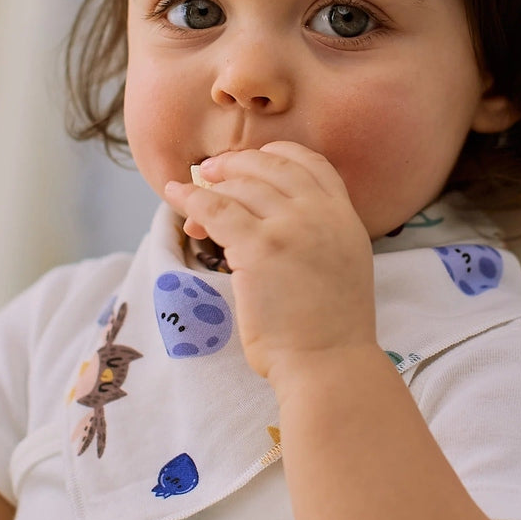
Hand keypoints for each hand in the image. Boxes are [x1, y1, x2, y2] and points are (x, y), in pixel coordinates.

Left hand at [164, 142, 376, 382]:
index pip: (312, 163)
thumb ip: (321, 231)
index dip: (277, 155)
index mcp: (345, 216)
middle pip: (271, 167)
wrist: (330, 365)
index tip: (255, 160)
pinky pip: (215, 210)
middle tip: (211, 170)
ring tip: (190, 196)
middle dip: (236, 163)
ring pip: (240, 187)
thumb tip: (274, 215)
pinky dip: (190, 199)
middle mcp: (321, 214)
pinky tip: (175, 196)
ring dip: (210, 187)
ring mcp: (291, 228)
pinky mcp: (259, 248)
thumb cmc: (330, 329)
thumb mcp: (343, 263)